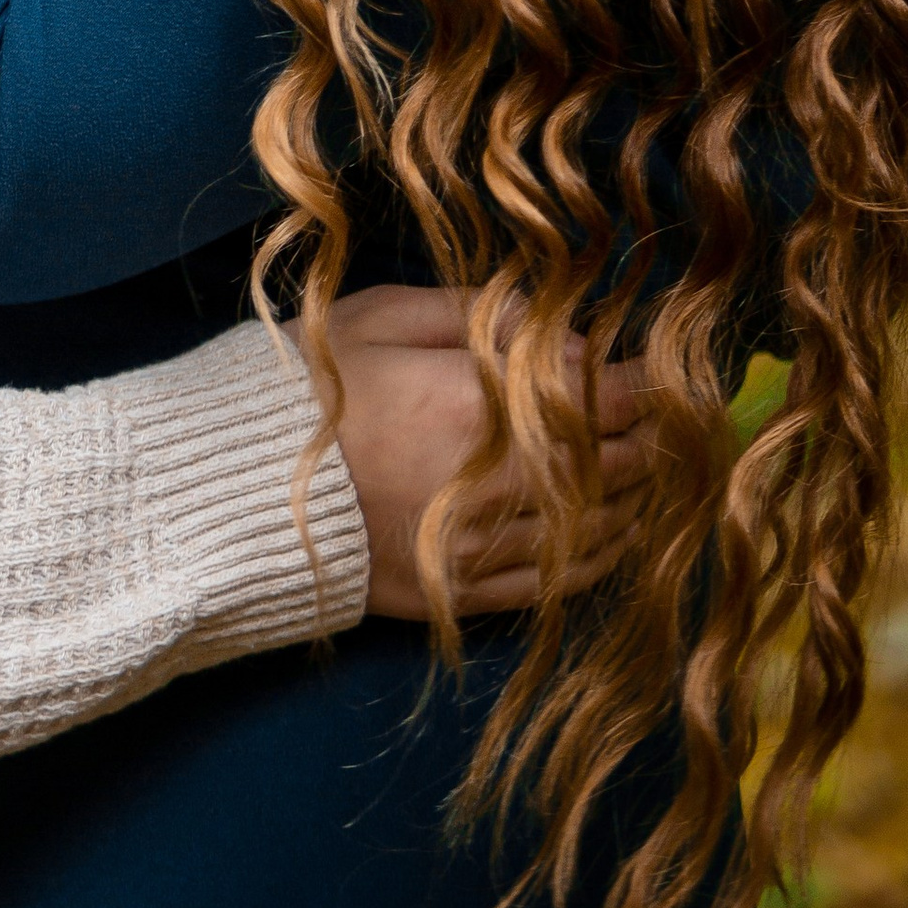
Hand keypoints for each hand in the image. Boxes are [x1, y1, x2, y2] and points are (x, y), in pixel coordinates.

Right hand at [316, 286, 654, 619]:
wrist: (235, 491)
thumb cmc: (306, 387)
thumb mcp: (380, 316)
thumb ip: (476, 314)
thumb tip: (556, 327)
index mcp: (482, 406)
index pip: (599, 399)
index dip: (645, 385)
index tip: (665, 371)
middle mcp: (499, 484)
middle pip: (610, 468)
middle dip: (650, 443)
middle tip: (673, 424)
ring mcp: (481, 548)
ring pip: (591, 532)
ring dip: (635, 504)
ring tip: (654, 479)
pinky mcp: (457, 593)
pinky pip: (552, 585)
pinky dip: (595, 563)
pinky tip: (611, 542)